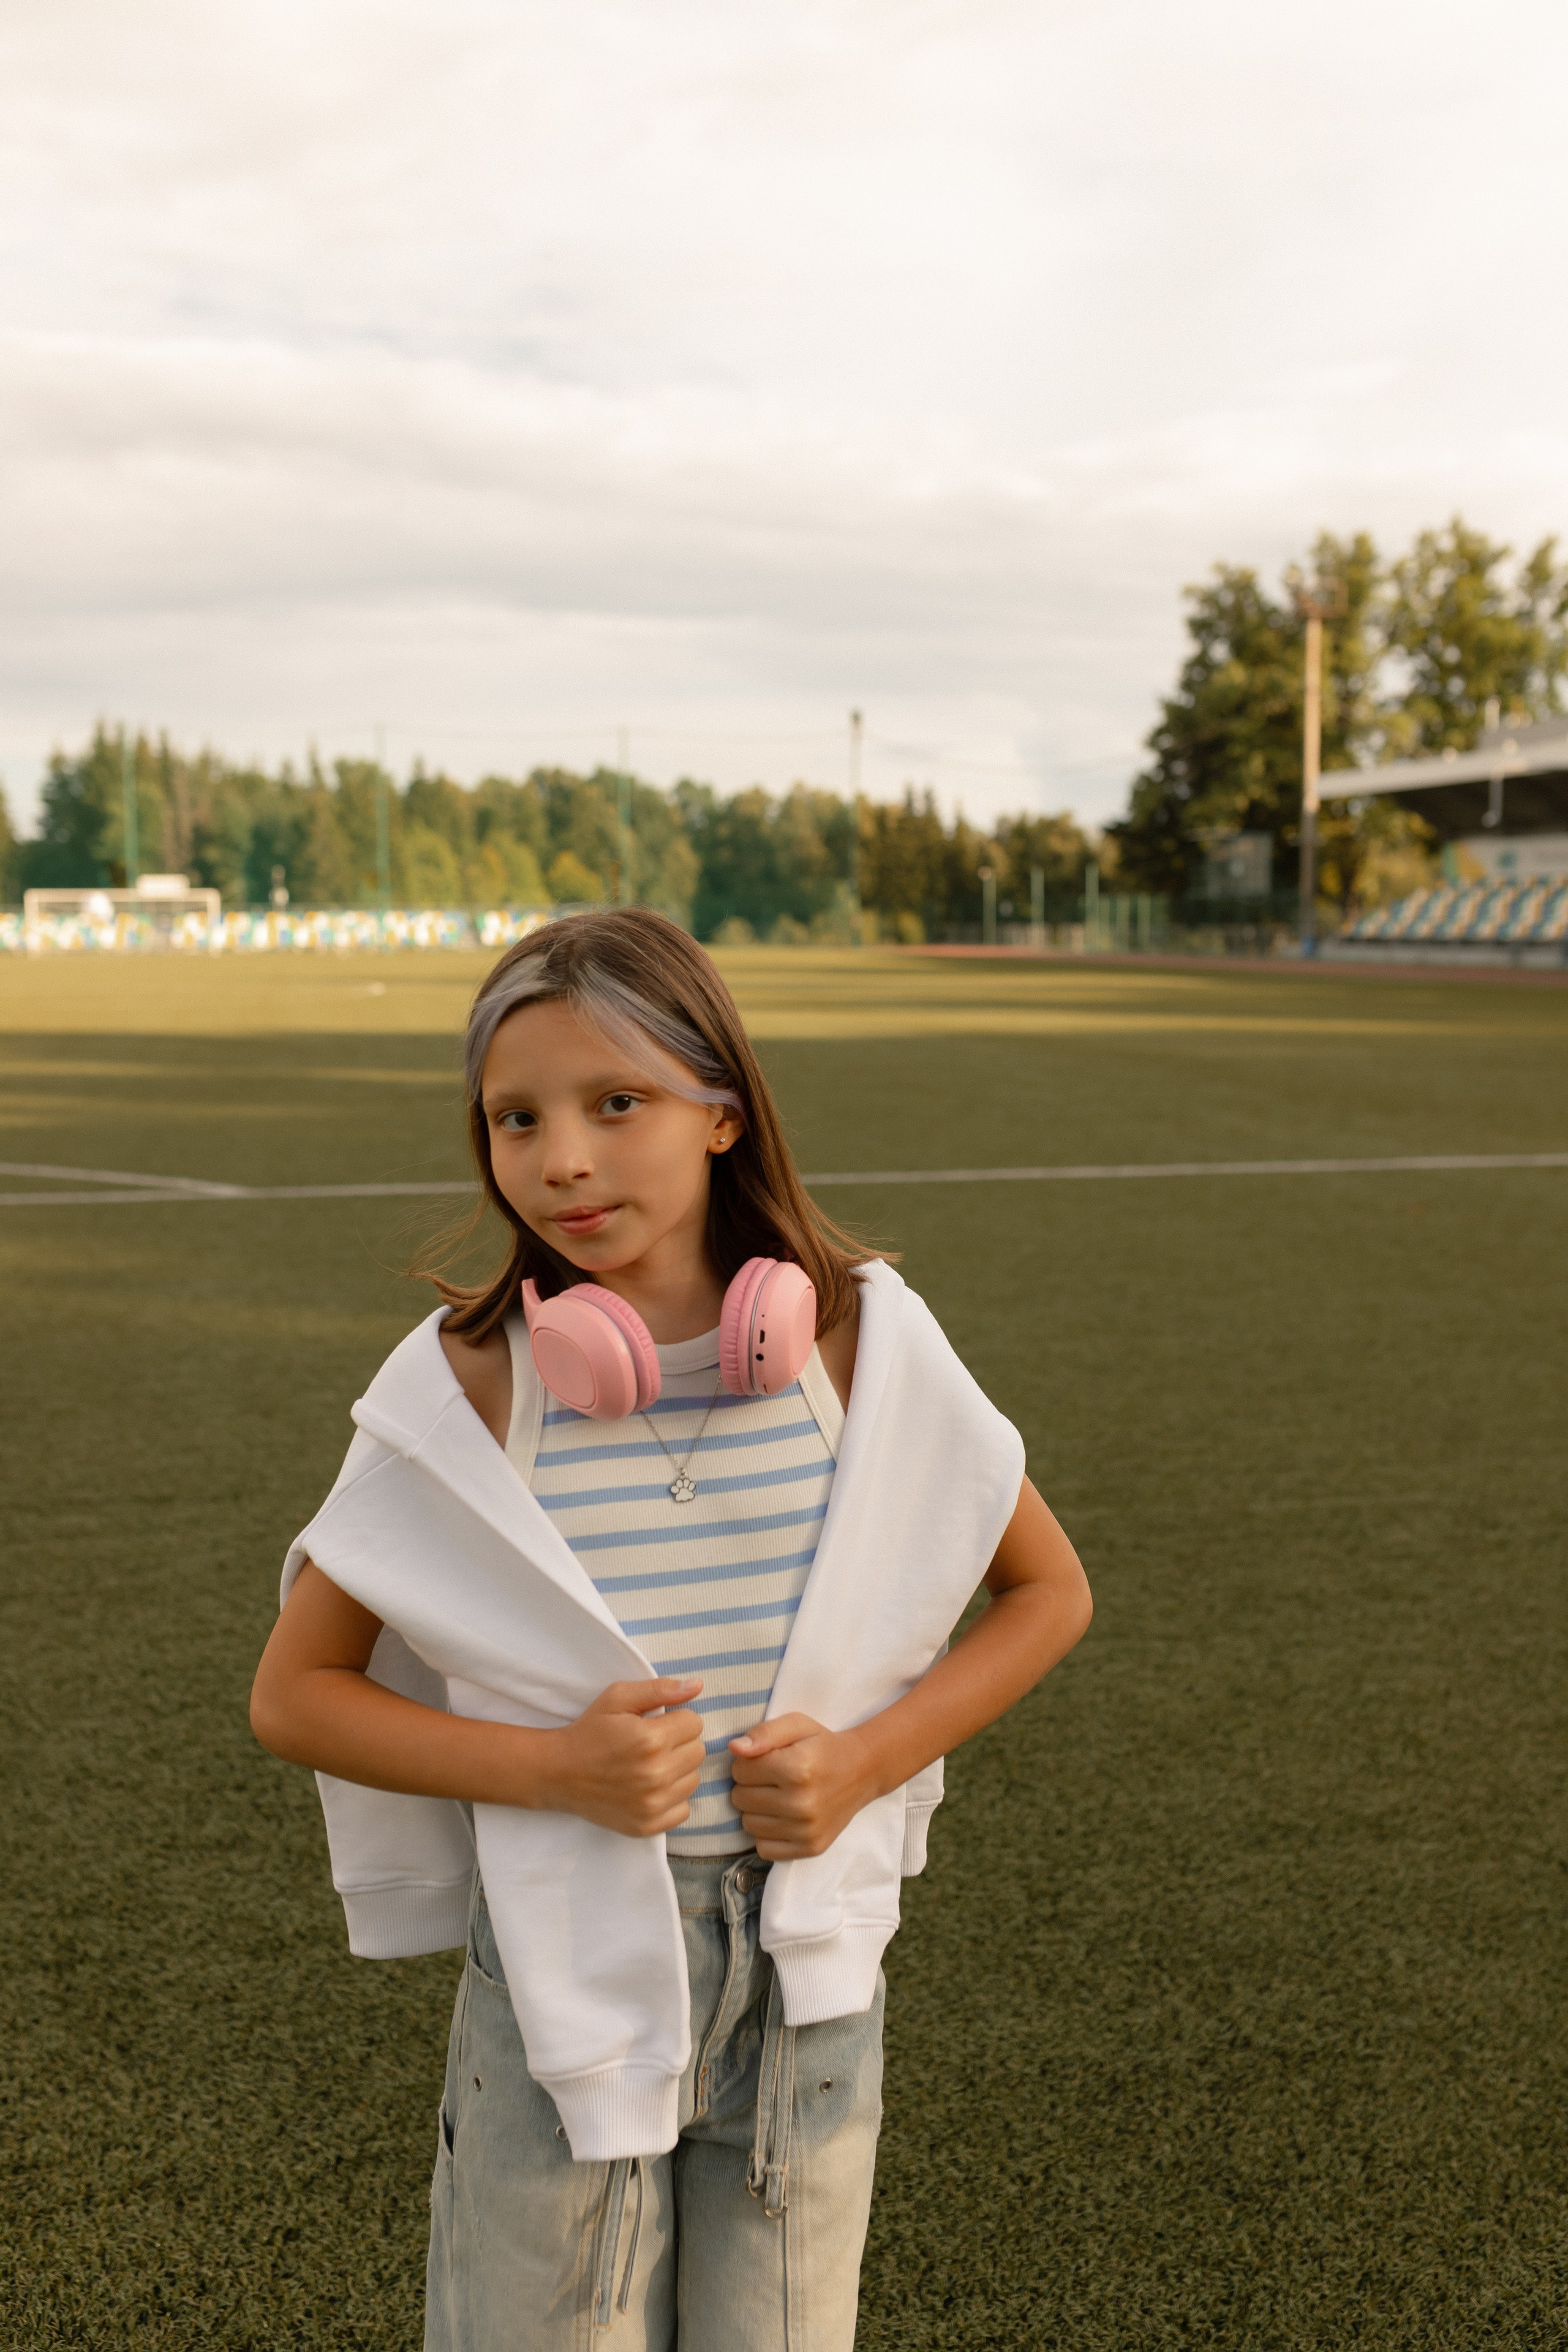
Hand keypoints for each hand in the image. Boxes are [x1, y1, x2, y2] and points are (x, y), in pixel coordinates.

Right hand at [542, 1677, 706, 1837]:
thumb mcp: (618, 1697)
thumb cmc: (590, 1731)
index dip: (676, 1720)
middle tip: (652, 1744)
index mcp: (652, 1739)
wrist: (559, 1773)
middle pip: (698, 1751)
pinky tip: (649, 1788)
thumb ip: (660, 1689)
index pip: (695, 1723)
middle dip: (679, 1743)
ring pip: (693, 1780)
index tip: (656, 1724)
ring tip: (650, 1765)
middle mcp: (656, 1774)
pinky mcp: (648, 1825)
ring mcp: (653, 1804)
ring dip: (677, 1770)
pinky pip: (683, 1809)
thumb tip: (698, 1685)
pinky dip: (671, 1798)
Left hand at [728, 1714, 879, 1859]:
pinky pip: (764, 1849)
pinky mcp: (811, 1848)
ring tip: (776, 1797)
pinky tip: (782, 1818)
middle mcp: (802, 1802)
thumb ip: (765, 1733)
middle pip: (740, 1798)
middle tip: (772, 1779)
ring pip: (748, 1824)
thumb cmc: (823, 1745)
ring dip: (756, 1810)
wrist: (862, 1771)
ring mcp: (807, 1829)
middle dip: (749, 1785)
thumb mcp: (797, 1725)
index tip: (766, 1760)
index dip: (747, 1762)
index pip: (739, 1771)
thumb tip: (735, 1748)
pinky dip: (767, 1834)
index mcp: (797, 1768)